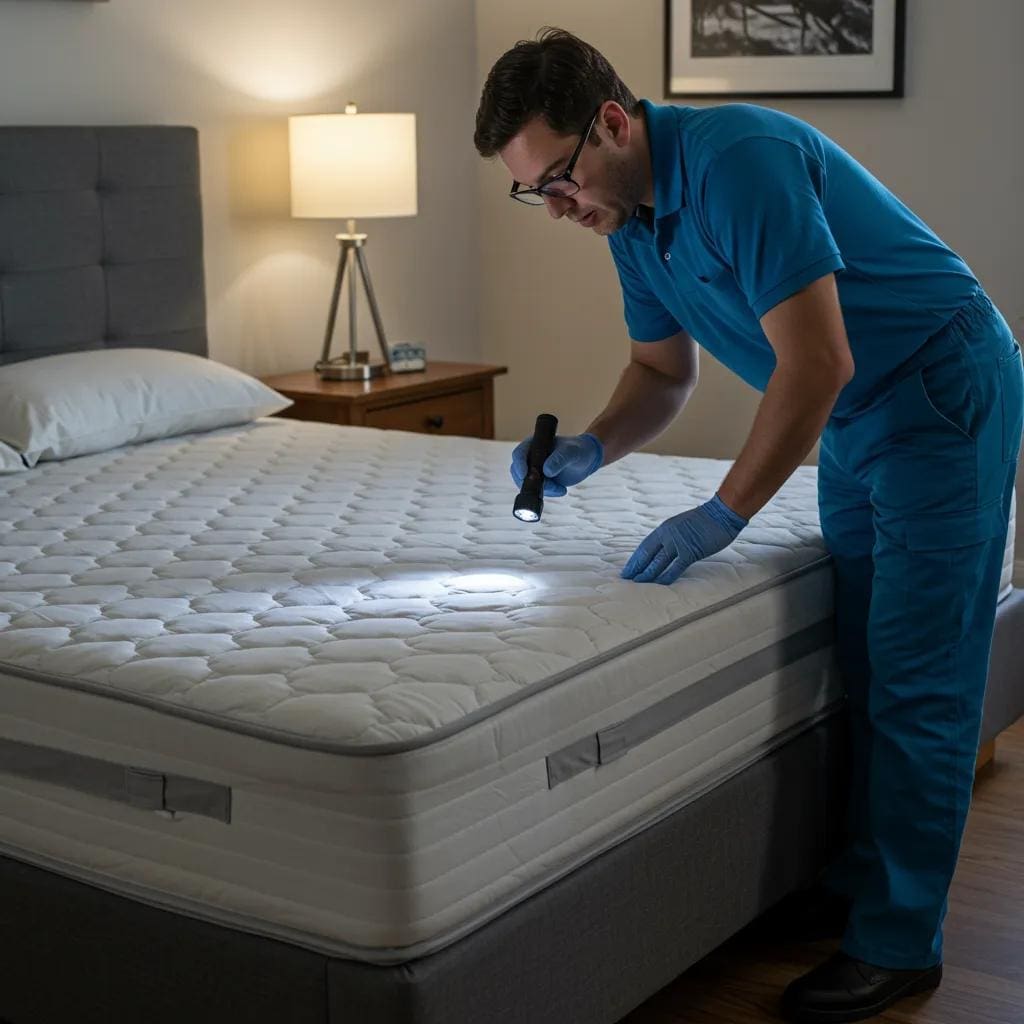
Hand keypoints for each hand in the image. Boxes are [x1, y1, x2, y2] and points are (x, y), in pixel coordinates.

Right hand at [510, 432, 603, 496]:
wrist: (587, 460)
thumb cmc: (579, 450)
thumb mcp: (571, 452)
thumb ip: (560, 459)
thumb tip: (546, 471)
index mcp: (534, 445)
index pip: (519, 454)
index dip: (519, 464)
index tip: (525, 475)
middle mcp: (531, 458)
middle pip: (518, 472)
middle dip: (530, 482)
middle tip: (548, 485)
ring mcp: (535, 471)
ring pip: (528, 484)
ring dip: (543, 489)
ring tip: (561, 488)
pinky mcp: (541, 482)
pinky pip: (538, 491)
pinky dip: (549, 493)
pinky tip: (562, 490)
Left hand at [620, 494, 747, 584]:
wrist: (721, 513)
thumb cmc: (705, 520)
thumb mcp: (681, 525)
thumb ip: (672, 536)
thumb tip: (665, 549)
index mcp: (664, 528)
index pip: (644, 546)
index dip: (635, 558)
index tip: (627, 568)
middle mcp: (667, 535)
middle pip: (647, 554)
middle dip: (635, 567)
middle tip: (625, 578)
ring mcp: (678, 543)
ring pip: (658, 562)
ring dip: (647, 574)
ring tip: (637, 583)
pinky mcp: (690, 551)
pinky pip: (675, 567)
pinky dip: (667, 577)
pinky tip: (659, 584)